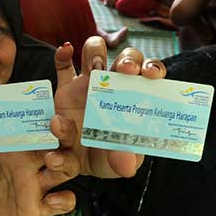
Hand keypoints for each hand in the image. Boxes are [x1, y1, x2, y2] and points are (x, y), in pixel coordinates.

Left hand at [0, 114, 80, 215]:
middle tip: (56, 123)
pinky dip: (62, 201)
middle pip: (63, 141)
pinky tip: (51, 200)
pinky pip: (63, 202)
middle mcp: (37, 160)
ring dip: (65, 161)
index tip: (44, 103)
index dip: (48, 113)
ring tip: (52, 159)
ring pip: (68, 167)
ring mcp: (42, 182)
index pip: (42, 123)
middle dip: (65, 131)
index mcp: (23, 144)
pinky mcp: (42, 206)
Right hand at [52, 38, 166, 178]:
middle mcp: (112, 85)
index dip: (153, 68)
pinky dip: (63, 54)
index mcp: (132, 98)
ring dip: (96, 51)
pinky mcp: (64, 89)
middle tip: (126, 70)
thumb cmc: (102, 158)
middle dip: (127, 59)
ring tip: (96, 67)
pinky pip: (62, 66)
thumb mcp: (116, 164)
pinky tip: (66, 50)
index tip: (152, 75)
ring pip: (94, 52)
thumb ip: (123, 161)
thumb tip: (126, 163)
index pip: (148, 74)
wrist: (71, 165)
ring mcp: (87, 83)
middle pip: (125, 58)